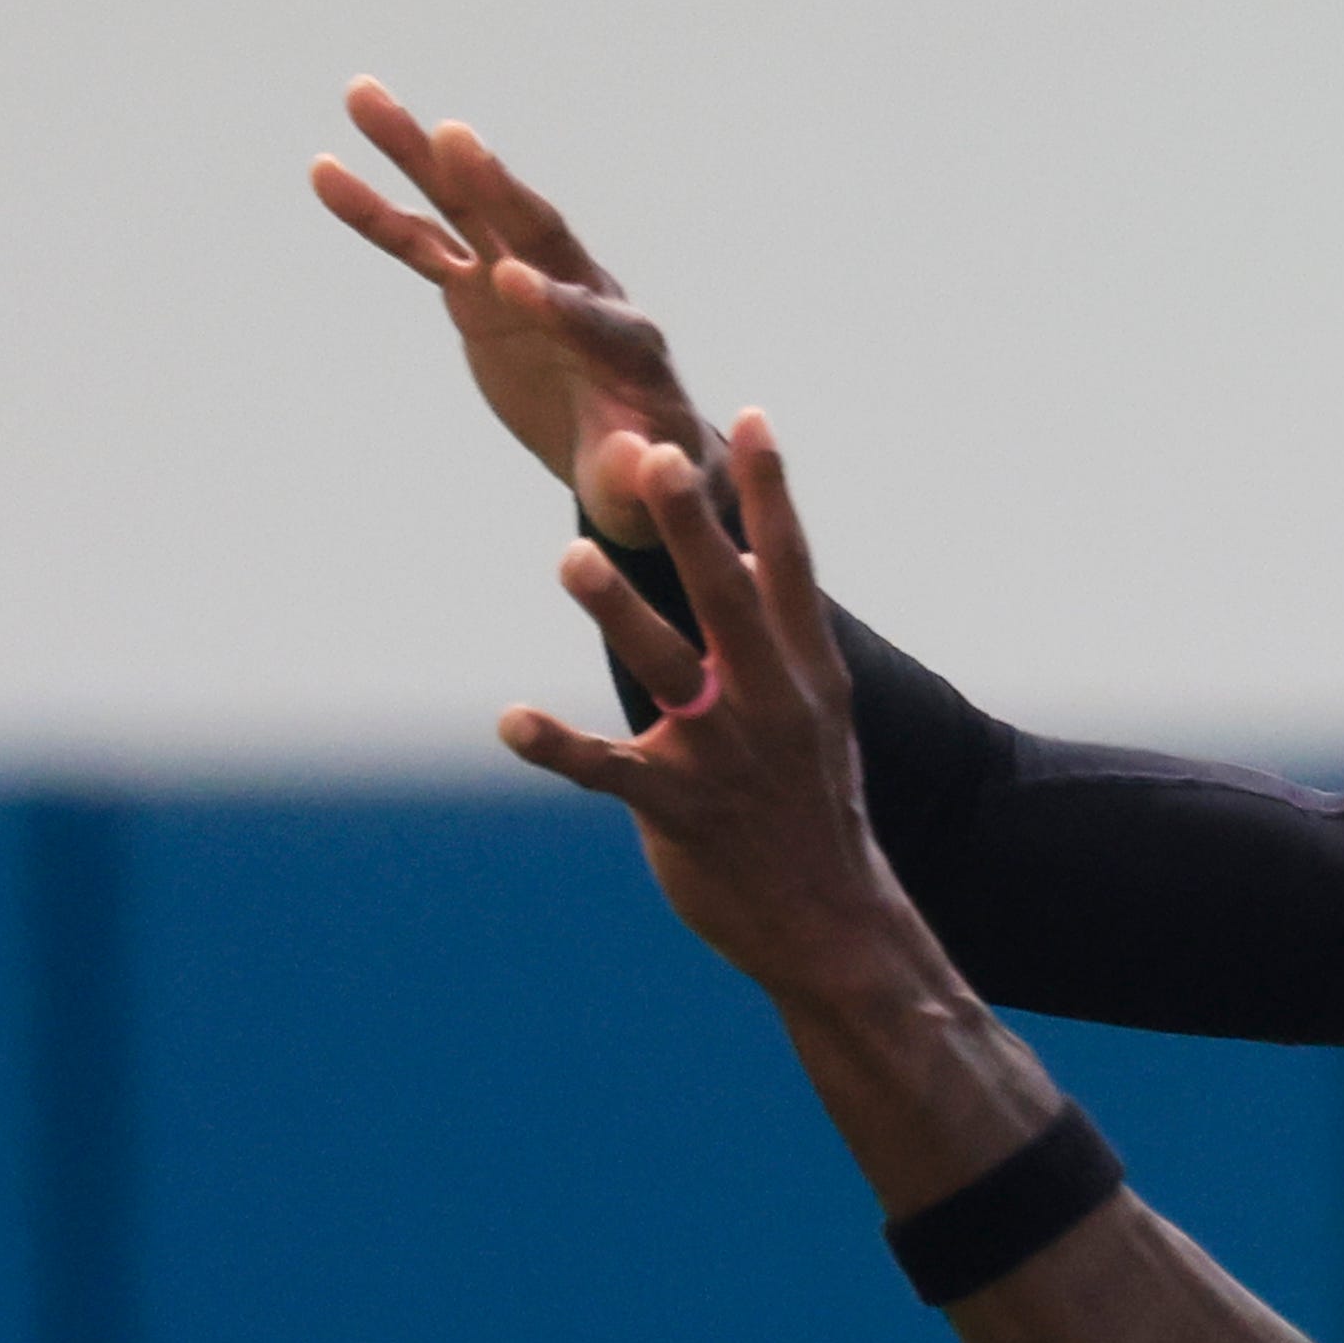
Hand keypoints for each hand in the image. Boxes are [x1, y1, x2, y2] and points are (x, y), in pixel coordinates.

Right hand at [309, 78, 712, 549]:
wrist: (627, 451)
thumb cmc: (643, 475)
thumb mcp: (641, 489)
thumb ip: (634, 475)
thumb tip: (638, 464)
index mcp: (627, 347)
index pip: (591, 319)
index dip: (555, 304)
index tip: (512, 285)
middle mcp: (578, 291)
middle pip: (535, 231)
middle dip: (496, 188)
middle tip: (454, 137)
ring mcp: (523, 280)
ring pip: (469, 210)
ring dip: (418, 154)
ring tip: (360, 96)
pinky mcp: (479, 290)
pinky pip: (423, 246)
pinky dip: (379, 212)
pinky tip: (326, 173)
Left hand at [501, 414, 932, 1009]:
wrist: (833, 925)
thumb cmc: (811, 811)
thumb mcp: (815, 717)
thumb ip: (779, 639)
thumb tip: (747, 556)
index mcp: (806, 674)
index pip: (788, 566)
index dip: (769, 491)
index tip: (747, 418)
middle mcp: (770, 702)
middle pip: (727, 597)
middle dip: (692, 525)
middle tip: (657, 454)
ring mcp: (725, 755)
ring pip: (666, 668)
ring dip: (618, 610)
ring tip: (573, 557)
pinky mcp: (680, 809)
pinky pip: (608, 770)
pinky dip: (557, 746)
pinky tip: (510, 722)